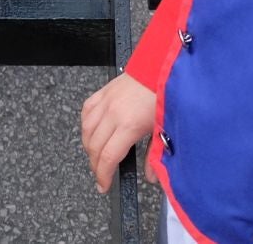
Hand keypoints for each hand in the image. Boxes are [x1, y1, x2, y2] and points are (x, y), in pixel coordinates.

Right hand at [81, 74, 157, 193]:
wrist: (163, 67)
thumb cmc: (165, 95)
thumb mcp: (163, 129)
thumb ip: (154, 155)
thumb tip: (151, 176)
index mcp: (129, 125)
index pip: (108, 157)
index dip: (103, 175)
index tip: (103, 185)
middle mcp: (113, 113)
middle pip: (94, 147)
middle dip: (96, 165)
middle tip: (102, 175)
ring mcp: (106, 101)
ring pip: (86, 130)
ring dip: (89, 147)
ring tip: (96, 156)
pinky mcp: (103, 92)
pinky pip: (86, 111)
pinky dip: (86, 125)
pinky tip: (92, 131)